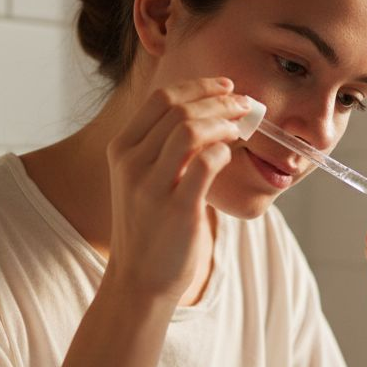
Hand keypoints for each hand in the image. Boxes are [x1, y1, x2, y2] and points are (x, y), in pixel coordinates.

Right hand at [104, 77, 249, 300]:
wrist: (139, 280)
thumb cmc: (150, 226)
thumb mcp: (143, 179)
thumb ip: (165, 147)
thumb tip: (210, 113)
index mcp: (122, 149)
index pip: (161, 98)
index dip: (199, 87)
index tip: (226, 87)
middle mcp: (132, 163)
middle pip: (179, 109)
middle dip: (219, 100)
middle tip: (245, 105)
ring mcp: (152, 186)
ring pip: (191, 130)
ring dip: (224, 121)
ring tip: (241, 127)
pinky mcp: (177, 209)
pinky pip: (206, 164)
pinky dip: (224, 151)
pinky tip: (230, 155)